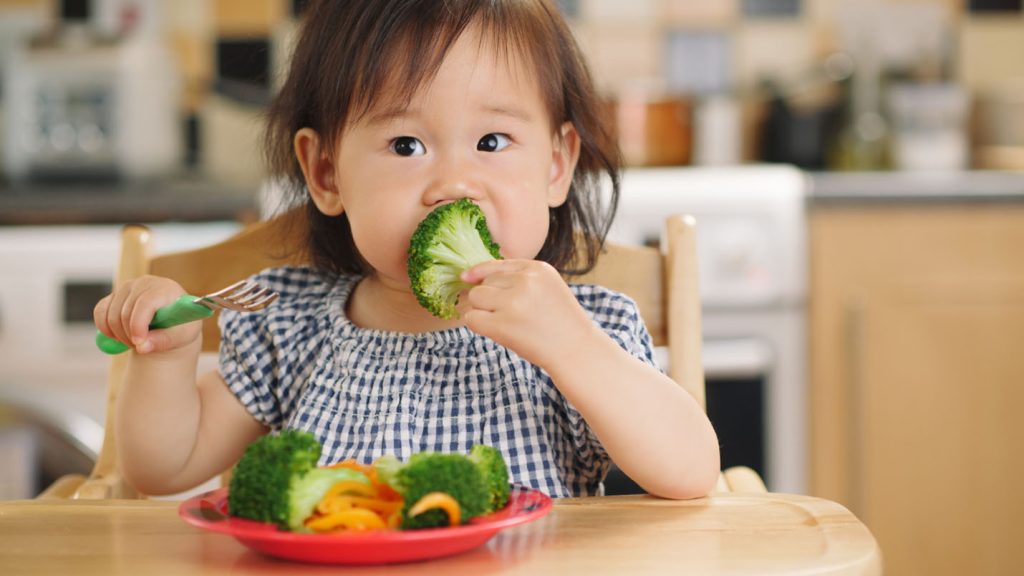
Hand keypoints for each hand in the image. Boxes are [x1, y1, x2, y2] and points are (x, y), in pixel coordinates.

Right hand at [93, 275, 199, 353]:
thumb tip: (142, 347)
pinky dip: (105, 328)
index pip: (146, 303)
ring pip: (111, 315)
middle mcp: (145, 283)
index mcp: (165, 289)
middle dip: (131, 336)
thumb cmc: (180, 326)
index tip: (138, 343)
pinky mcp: (114, 294)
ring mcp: (127, 287)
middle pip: (126, 312)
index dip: (138, 324)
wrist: (173, 320)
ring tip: (137, 340)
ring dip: (120, 335)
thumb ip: (163, 341)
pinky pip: (100, 312)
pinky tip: (119, 335)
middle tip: (142, 346)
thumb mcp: (181, 336)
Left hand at [460, 259, 602, 370]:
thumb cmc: (561, 323)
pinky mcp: (502, 325)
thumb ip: (520, 279)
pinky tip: (491, 330)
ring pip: (475, 297)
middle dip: (486, 297)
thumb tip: (472, 278)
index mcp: (538, 269)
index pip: (497, 265)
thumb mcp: (548, 287)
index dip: (480, 272)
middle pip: (484, 282)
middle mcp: (525, 281)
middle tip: (500, 314)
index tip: (467, 278)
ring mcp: (513, 303)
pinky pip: (472, 318)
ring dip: (479, 309)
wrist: (577, 350)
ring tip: (498, 322)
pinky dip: (475, 324)